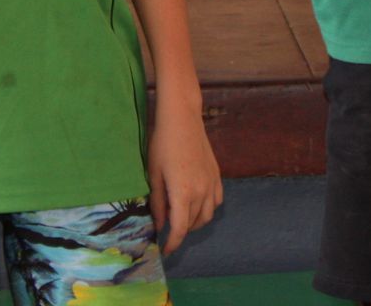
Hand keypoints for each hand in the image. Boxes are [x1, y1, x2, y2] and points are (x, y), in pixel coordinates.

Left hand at [146, 106, 222, 253]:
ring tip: (180, 218)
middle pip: (193, 223)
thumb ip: (157, 204)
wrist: (183, 119)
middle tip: (167, 230)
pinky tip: (196, 204)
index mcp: (183, 193)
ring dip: (194, 222)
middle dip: (180, 232)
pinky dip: (207, 209)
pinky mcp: (217, 174)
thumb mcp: (154, 176)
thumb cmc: (162, 145)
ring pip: (207, 215)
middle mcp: (201, 191)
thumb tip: (160, 225)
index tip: (165, 251)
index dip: (172, 243)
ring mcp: (212, 182)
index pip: (180, 229)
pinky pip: (216, 201)